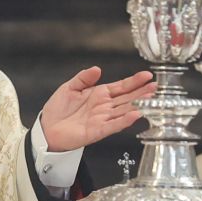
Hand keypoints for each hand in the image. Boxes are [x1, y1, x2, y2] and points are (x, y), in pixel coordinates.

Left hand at [39, 66, 157, 151]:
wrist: (46, 128)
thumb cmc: (57, 109)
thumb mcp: (69, 88)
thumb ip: (83, 78)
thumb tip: (97, 69)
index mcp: (99, 94)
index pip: (121, 86)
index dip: (133, 81)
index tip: (146, 76)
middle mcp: (104, 107)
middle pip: (127, 98)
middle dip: (141, 92)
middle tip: (155, 87)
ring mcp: (102, 119)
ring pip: (124, 111)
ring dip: (138, 105)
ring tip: (151, 99)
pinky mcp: (97, 131)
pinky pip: (113, 125)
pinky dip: (124, 121)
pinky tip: (135, 115)